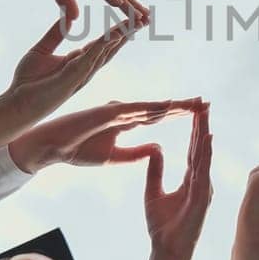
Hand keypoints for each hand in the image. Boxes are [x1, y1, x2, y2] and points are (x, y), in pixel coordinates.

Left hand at [4, 16, 140, 121]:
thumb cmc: (27, 82)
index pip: (103, 44)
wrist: (17, 105)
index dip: (118, 31)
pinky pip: (91, 57)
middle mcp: (85, 70)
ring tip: (136, 22)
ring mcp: (81, 74)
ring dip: (122, 36)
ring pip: (106, 51)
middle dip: (128, 32)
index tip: (132, 18)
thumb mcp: (42, 50)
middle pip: (111, 47)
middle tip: (145, 18)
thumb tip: (66, 17)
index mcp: (79, 62)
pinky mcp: (73, 77)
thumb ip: (56, 34)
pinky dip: (103, 45)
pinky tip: (113, 34)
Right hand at [6, 96, 200, 173]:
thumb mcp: (115, 157)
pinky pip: (135, 110)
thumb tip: (158, 149)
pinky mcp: (107, 112)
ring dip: (174, 105)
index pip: (158, 117)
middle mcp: (124, 112)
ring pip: (152, 107)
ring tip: (196, 102)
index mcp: (126, 122)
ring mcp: (117, 110)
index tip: (199, 114)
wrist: (52, 148)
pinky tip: (169, 107)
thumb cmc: (77, 150)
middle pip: (160, 109)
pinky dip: (152, 108)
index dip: (179, 115)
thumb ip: (136, 153)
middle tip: (206, 102)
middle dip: (183, 107)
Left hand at [142, 104, 215, 259]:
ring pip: (204, 157)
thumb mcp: (152, 192)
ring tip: (205, 114)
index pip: (192, 149)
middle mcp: (200, 182)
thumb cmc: (162, 226)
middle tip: (204, 103)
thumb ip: (155, 170)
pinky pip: (203, 172)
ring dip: (204, 135)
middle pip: (201, 148)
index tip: (195, 109)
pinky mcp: (202, 199)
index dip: (194, 129)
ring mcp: (203, 190)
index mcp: (190, 180)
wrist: (166, 251)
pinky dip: (204, 155)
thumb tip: (155, 148)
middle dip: (202, 125)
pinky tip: (205, 140)